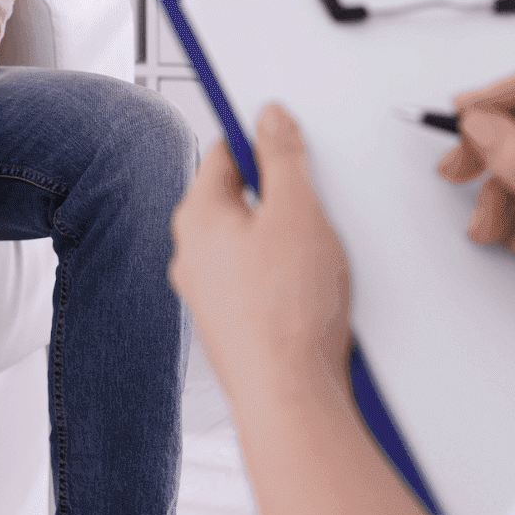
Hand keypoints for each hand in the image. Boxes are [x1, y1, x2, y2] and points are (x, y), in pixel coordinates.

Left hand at [170, 104, 351, 390]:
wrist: (288, 395)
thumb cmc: (286, 312)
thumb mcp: (298, 212)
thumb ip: (284, 157)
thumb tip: (270, 120)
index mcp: (197, 217)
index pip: (225, 153)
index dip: (263, 140)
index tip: (291, 137)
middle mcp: (193, 254)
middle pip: (240, 200)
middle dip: (281, 197)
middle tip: (317, 207)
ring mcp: (210, 293)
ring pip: (253, 244)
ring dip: (288, 241)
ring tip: (321, 259)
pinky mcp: (233, 324)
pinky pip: (260, 282)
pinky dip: (287, 279)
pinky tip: (316, 293)